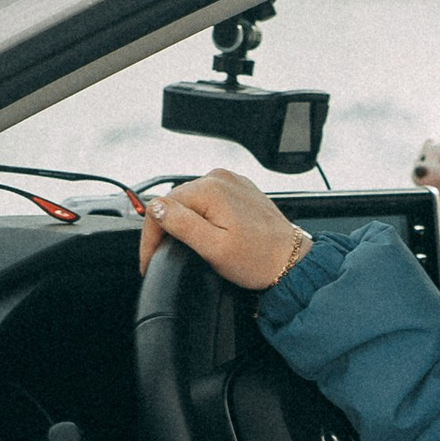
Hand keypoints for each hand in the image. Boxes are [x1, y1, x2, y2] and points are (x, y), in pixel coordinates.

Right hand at [144, 173, 309, 288]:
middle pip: (174, 201)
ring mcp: (231, 182)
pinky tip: (205, 235)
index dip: (150, 236)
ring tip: (181, 248)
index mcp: (210, 189)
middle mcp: (220, 178)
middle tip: (160, 258)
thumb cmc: (258, 259)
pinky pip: (208, 200)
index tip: (149, 260)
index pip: (161, 206)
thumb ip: (182, 225)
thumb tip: (156, 207)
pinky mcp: (239, 191)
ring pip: (190, 201)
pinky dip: (200, 216)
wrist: (290, 261)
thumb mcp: (214, 248)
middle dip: (165, 229)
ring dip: (182, 222)